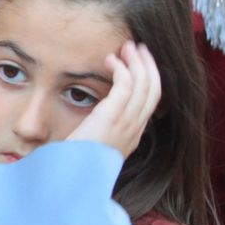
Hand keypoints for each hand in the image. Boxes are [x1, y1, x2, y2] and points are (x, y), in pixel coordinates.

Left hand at [69, 40, 160, 158]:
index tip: (139, 62)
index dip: (149, 78)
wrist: (70, 177)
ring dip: (137, 61)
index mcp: (133, 135)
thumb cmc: (75, 162)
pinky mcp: (112, 117)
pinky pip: (126, 85)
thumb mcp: (95, 145)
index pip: (152, 101)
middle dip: (148, 64)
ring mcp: (126, 124)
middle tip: (138, 47)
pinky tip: (111, 60)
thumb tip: (99, 113)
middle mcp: (135, 129)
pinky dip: (121, 68)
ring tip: (127, 47)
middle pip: (154, 89)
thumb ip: (103, 129)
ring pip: (144, 84)